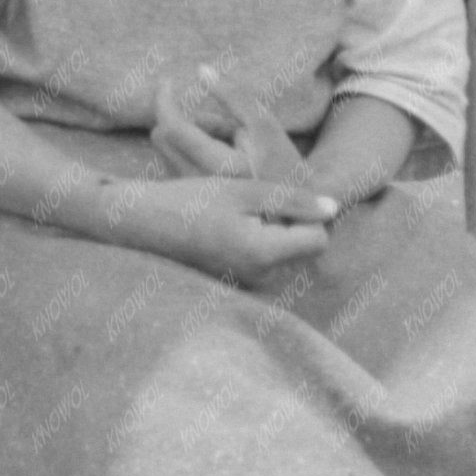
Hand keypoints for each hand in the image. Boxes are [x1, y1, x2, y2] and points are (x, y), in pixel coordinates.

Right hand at [117, 174, 335, 283]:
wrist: (141, 224)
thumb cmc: (191, 200)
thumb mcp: (246, 191)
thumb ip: (293, 200)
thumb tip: (334, 210)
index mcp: (264, 254)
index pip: (319, 239)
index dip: (308, 215)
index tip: (282, 199)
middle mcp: (260, 278)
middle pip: (303, 248)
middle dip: (292, 224)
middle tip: (258, 203)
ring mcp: (248, 285)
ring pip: (285, 253)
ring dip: (274, 231)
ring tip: (241, 213)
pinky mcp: (237, 284)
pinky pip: (265, 261)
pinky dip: (257, 242)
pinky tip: (232, 226)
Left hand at [151, 63, 315, 189]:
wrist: (292, 211)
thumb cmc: (282, 162)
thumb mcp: (264, 124)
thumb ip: (232, 96)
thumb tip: (200, 70)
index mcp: (218, 164)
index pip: (172, 126)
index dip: (164, 99)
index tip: (168, 82)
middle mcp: (198, 183)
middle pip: (162, 137)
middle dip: (181, 117)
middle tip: (219, 121)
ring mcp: (192, 194)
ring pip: (168, 149)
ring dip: (190, 135)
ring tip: (229, 142)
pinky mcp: (191, 199)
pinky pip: (175, 163)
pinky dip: (191, 150)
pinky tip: (223, 157)